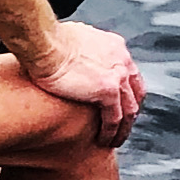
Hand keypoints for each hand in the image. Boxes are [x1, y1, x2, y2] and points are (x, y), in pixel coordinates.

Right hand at [24, 20, 143, 147]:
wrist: (44, 43)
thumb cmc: (48, 40)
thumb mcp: (73, 39)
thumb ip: (82, 49)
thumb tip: (73, 54)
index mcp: (114, 46)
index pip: (128, 73)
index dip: (125, 91)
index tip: (119, 103)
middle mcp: (121, 59)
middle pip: (135, 93)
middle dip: (129, 112)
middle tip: (121, 126)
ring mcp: (117, 75)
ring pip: (128, 110)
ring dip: (123, 128)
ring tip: (114, 140)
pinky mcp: (108, 90)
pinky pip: (114, 118)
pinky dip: (110, 131)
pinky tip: (103, 140)